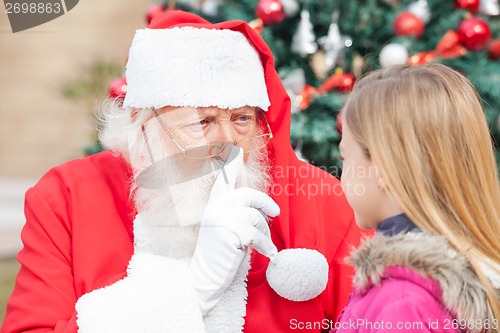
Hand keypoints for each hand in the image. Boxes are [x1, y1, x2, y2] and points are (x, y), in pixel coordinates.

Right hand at [190, 146, 279, 314]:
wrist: (206, 277)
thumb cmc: (221, 253)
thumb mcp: (228, 227)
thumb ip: (237, 212)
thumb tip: (258, 205)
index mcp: (213, 204)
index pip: (223, 180)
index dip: (231, 165)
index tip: (236, 150)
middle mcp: (215, 207)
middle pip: (247, 195)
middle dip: (264, 202)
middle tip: (275, 212)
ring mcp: (221, 218)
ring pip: (254, 217)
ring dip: (264, 233)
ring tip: (265, 245)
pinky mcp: (228, 231)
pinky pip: (256, 234)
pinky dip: (266, 245)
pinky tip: (270, 254)